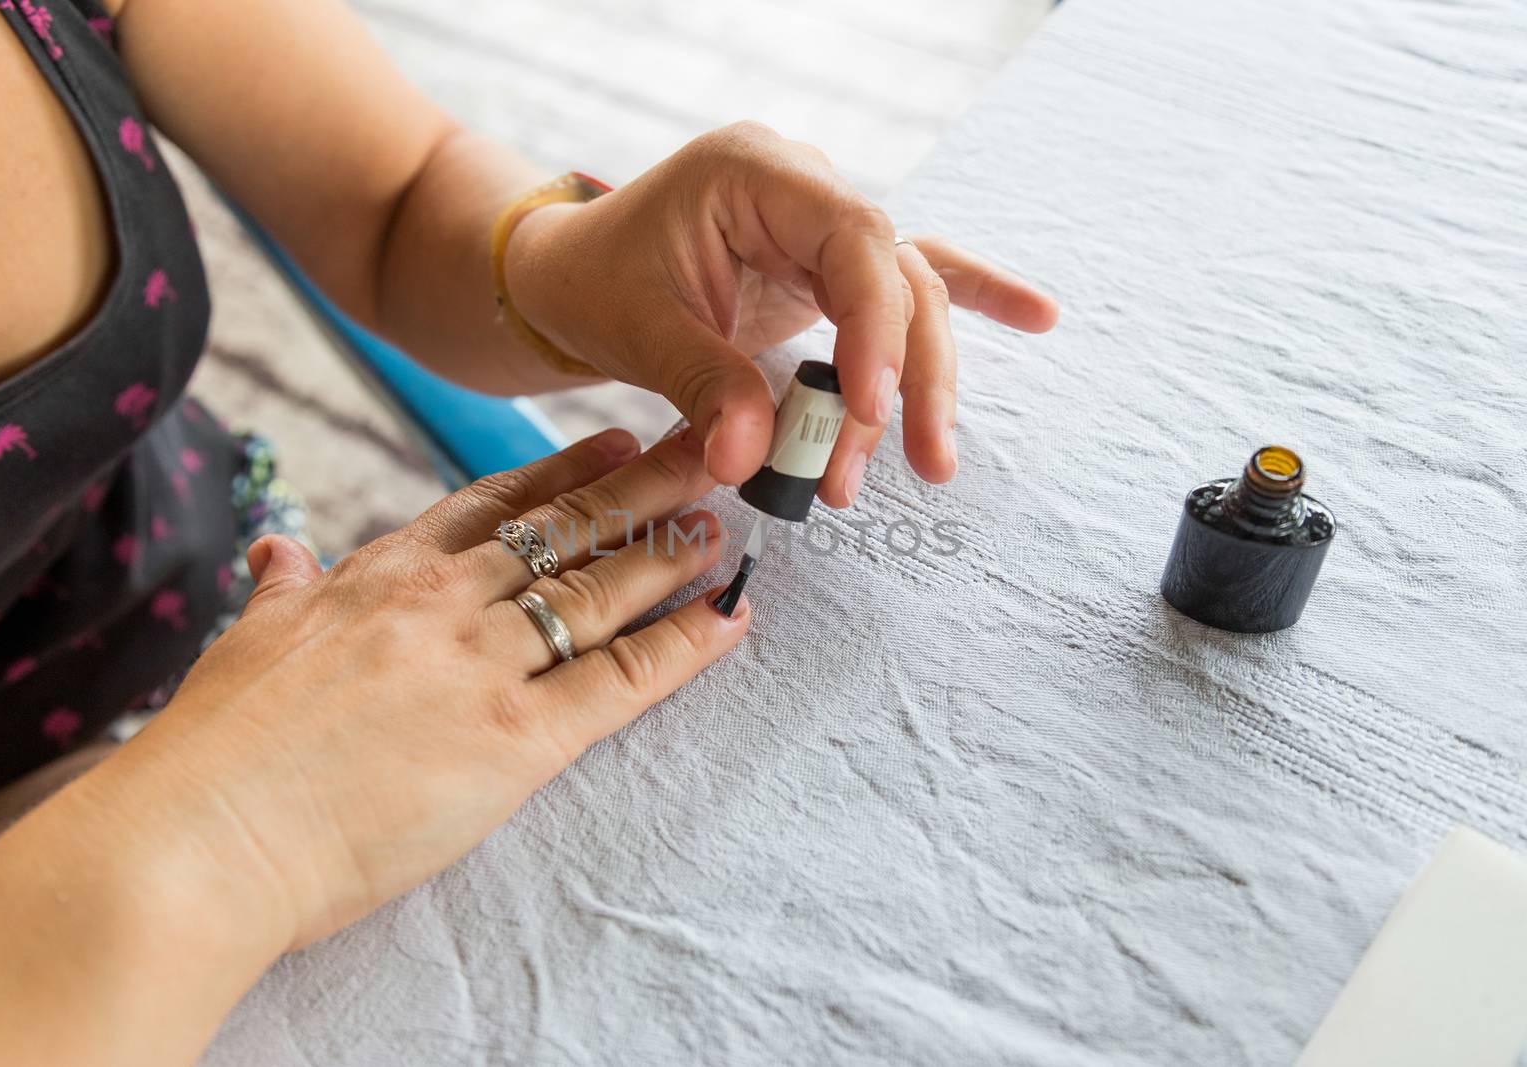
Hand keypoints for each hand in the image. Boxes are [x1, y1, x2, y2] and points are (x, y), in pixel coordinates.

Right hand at [116, 428, 742, 947]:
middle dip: (640, 485)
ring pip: (598, 590)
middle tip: (702, 449)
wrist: (201, 833)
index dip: (560, 472)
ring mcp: (483, 663)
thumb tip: (276, 547)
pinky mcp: (516, 737)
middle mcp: (442, 602)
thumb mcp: (248, 638)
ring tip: (721, 524)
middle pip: (562, 530)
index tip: (610, 442)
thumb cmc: (217, 750)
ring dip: (668, 552)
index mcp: (380, 575)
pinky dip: (682, 647)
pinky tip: (727, 618)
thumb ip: (283, 587)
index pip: (490, 505)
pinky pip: (620, 679)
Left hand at [504, 121, 1058, 504]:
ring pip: (907, 298)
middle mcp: (805, 191)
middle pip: (897, 277)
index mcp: (756, 174)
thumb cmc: (595, 283)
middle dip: (912, 377)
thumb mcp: (637, 330)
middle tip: (919, 464)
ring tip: (928, 464)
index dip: (875, 329)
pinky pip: (908, 283)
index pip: (853, 244)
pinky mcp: (827, 270)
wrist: (571, 275)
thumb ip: (704, 388)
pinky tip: (1038, 316)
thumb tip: (753, 464)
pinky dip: (969, 301)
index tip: (869, 410)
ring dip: (921, 383)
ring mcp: (822, 228)